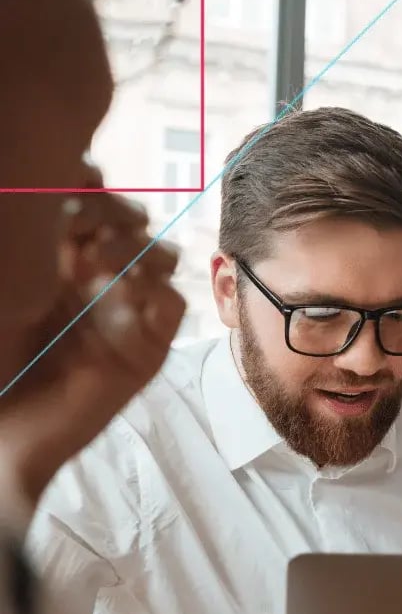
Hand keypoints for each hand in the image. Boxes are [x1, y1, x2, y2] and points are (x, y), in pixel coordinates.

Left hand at [0, 184, 183, 514]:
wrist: (7, 432)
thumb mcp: (11, 289)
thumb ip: (27, 247)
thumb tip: (66, 181)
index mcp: (59, 260)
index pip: (93, 204)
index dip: (90, 188)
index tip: (72, 184)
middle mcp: (97, 280)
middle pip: (131, 221)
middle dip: (114, 213)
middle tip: (83, 227)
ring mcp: (126, 312)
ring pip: (161, 256)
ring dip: (135, 249)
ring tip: (97, 264)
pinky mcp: (147, 347)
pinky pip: (173, 304)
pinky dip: (156, 290)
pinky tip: (122, 295)